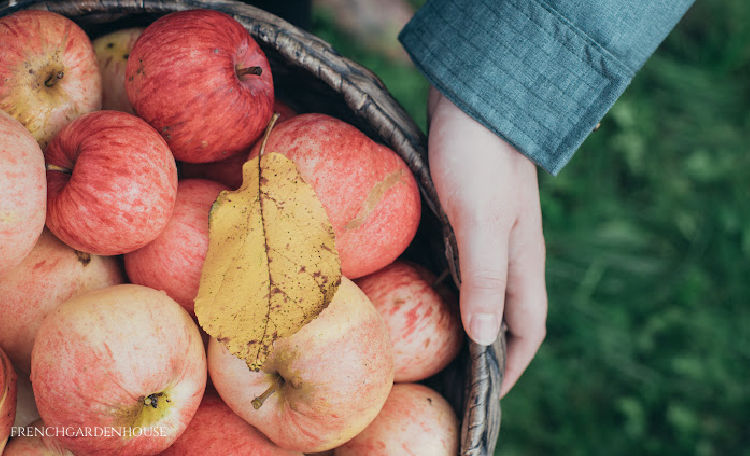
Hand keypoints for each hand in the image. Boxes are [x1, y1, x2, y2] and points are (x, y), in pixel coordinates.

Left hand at [427, 87, 547, 395]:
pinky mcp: (471, 216)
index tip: (489, 394)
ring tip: (443, 341)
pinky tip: (429, 287)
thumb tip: (481, 338)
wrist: (476, 101)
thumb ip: (485, 277)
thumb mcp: (481, 221)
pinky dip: (455, 287)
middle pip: (509, 314)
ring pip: (488, 290)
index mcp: (523, 263)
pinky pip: (468, 265)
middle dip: (492, 349)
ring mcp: (493, 234)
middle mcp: (512, 254)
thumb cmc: (479, 159)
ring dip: (472, 319)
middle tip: (459, 375)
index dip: (513, 365)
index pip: (528, 328)